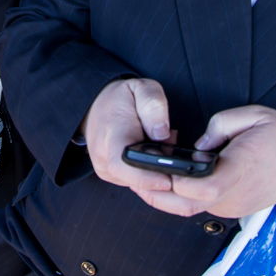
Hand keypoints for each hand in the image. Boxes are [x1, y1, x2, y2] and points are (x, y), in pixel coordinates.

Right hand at [82, 78, 174, 197]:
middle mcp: (105, 158)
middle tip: (181, 162)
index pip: (125, 165)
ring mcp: (107, 170)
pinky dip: (153, 177)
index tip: (169, 179)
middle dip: (164, 181)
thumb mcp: (141, 88)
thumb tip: (162, 134)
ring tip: (168, 152)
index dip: (148, 178)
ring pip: (139, 187)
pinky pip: (137, 184)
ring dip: (160, 178)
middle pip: (137, 183)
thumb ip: (154, 105)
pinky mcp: (112, 176)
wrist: (94, 106)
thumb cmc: (120, 98)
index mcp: (112, 135)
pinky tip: (159, 159)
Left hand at [136, 105, 275, 219]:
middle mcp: (234, 194)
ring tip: (148, 173)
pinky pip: (200, 207)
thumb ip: (220, 126)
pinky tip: (172, 178)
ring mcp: (232, 206)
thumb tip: (197, 145)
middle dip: (157, 191)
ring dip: (166, 195)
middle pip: (187, 204)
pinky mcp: (232, 209)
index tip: (160, 169)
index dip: (180, 181)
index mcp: (240, 168)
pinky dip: (182, 196)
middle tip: (137, 172)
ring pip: (190, 209)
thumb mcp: (254, 115)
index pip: (205, 187)